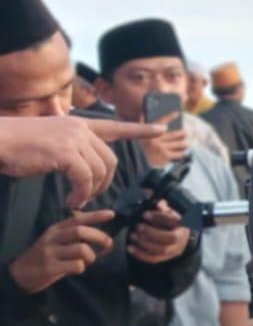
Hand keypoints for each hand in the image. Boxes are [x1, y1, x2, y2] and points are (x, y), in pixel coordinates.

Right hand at [0, 116, 163, 207]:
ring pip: (100, 171)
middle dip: (105, 182)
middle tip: (89, 196)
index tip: (162, 128)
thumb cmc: (18, 146)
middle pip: (110, 160)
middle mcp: (80, 129)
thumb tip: (85, 167)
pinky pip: (86, 179)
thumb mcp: (51, 142)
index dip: (140, 129)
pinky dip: (81, 194)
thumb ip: (71, 149)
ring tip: (77, 200)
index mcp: (79, 125)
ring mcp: (74, 139)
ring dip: (91, 191)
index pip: (116, 126)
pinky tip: (72, 200)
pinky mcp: (66, 152)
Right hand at [6, 209, 115, 293]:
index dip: (96, 215)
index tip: (112, 214)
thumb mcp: (56, 242)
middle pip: (81, 231)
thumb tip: (103, 239)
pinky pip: (76, 265)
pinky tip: (76, 269)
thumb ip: (75, 238)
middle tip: (108, 244)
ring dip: (91, 256)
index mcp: (56, 229)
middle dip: (100, 236)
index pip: (78, 219)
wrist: (21, 273)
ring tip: (87, 261)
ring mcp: (50, 252)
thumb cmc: (45, 257)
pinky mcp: (50, 267)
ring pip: (81, 249)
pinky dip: (82, 268)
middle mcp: (53, 238)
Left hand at [127, 201, 191, 263]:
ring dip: (144, 243)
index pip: (172, 221)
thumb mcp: (169, 213)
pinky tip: (130, 247)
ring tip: (132, 236)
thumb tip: (158, 204)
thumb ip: (163, 208)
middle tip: (138, 227)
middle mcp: (181, 239)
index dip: (158, 217)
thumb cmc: (171, 222)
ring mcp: (174, 250)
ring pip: (160, 250)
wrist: (179, 236)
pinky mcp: (165, 258)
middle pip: (169, 237)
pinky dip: (140, 254)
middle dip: (151, 232)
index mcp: (182, 225)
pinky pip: (153, 259)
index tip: (145, 214)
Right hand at [138, 115, 188, 166]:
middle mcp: (153, 140)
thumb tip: (150, 114)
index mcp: (145, 134)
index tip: (177, 113)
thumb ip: (144, 127)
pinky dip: (182, 153)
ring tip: (186, 143)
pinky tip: (182, 153)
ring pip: (180, 143)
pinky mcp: (165, 157)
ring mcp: (160, 149)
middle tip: (186, 133)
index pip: (160, 121)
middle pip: (175, 134)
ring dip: (185, 144)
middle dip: (183, 134)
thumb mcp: (141, 140)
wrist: (142, 171)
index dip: (169, 116)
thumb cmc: (144, 153)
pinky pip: (180, 153)